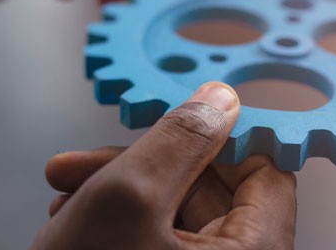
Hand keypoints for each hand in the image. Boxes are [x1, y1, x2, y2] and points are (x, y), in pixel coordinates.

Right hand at [33, 83, 297, 249]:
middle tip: (86, 162)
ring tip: (67, 194)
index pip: (267, 174)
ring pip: (172, 216)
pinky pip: (153, 245)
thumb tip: (220, 101)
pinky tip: (71, 219)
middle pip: (210, 193)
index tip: (175, 122)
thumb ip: (178, 139)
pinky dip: (114, 225)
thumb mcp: (126, 195)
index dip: (220, 139)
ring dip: (117, 192)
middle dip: (142, 167)